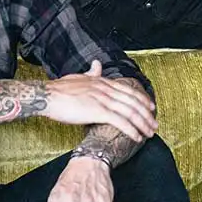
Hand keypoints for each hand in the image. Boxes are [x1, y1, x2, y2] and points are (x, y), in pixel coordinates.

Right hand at [41, 60, 156, 142]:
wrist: (47, 95)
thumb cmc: (59, 89)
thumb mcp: (78, 77)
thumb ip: (91, 73)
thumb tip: (97, 64)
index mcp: (102, 81)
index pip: (128, 90)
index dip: (142, 99)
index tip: (151, 107)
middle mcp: (105, 89)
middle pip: (133, 101)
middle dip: (146, 114)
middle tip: (154, 125)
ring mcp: (102, 99)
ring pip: (130, 112)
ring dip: (142, 124)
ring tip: (149, 133)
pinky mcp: (97, 111)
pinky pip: (119, 121)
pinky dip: (131, 129)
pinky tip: (137, 136)